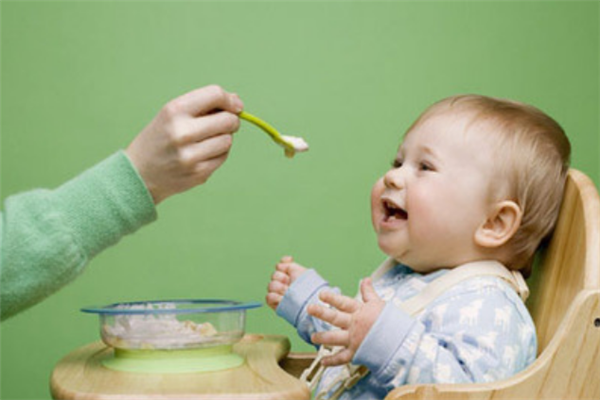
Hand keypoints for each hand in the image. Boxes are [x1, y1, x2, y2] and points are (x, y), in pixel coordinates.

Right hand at [126, 85, 243, 203]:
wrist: (139, 173)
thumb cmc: (160, 139)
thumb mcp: (172, 115)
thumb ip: (203, 105)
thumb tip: (237, 100)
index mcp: (174, 110)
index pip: (215, 94)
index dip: (230, 100)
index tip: (236, 106)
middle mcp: (182, 132)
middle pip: (228, 120)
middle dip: (231, 120)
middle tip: (224, 124)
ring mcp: (190, 155)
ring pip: (228, 140)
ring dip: (223, 138)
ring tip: (207, 140)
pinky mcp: (198, 173)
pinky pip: (223, 157)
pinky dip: (218, 154)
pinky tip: (203, 154)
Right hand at [266, 256, 306, 309]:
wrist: (311, 301)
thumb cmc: (309, 287)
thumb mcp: (302, 272)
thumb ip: (289, 265)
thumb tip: (280, 263)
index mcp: (289, 275)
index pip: (280, 266)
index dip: (283, 267)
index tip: (289, 271)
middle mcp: (283, 283)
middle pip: (274, 275)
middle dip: (282, 278)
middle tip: (291, 284)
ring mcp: (279, 293)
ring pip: (271, 285)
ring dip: (279, 288)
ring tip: (288, 292)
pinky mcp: (276, 304)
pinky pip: (269, 297)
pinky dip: (275, 297)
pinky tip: (283, 298)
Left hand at [307, 278, 384, 366]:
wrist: (401, 341)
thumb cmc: (389, 321)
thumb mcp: (379, 304)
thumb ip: (368, 293)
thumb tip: (365, 279)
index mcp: (360, 311)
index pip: (344, 303)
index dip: (332, 298)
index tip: (321, 295)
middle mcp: (355, 325)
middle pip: (336, 318)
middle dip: (322, 313)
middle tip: (310, 308)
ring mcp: (355, 339)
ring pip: (335, 338)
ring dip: (323, 337)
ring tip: (313, 337)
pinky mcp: (357, 352)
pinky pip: (342, 357)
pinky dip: (332, 361)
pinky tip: (323, 361)